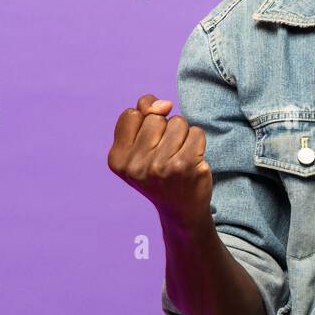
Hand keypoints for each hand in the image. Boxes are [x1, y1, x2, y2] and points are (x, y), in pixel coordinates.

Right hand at [107, 94, 212, 228]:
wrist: (181, 210)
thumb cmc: (159, 173)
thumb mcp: (139, 148)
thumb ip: (143, 116)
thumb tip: (164, 104)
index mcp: (117, 159)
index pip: (132, 114)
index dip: (145, 120)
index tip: (150, 141)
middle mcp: (136, 164)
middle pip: (156, 118)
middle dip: (165, 129)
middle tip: (165, 154)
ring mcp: (160, 166)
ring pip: (178, 122)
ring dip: (182, 135)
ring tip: (178, 156)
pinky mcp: (185, 166)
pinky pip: (196, 132)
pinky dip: (197, 142)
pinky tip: (192, 160)